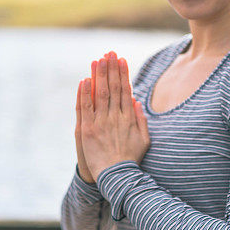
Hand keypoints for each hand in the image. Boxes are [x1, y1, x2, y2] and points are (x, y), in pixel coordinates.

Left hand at [79, 51, 149, 181]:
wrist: (117, 177)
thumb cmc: (130, 159)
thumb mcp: (144, 140)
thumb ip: (141, 120)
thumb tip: (137, 101)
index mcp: (128, 118)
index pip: (125, 90)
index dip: (123, 74)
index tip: (121, 59)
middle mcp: (115, 117)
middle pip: (113, 88)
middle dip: (111, 69)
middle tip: (109, 52)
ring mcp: (100, 123)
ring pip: (100, 94)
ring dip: (99, 76)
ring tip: (98, 60)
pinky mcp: (87, 130)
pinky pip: (85, 108)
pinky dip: (85, 93)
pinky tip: (85, 80)